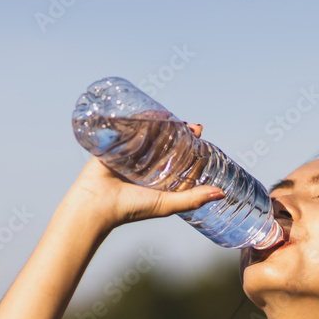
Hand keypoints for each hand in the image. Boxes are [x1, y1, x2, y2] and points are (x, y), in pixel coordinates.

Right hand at [64, 123, 223, 231]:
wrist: (96, 204)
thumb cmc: (131, 208)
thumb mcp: (166, 203)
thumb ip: (192, 199)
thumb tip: (222, 193)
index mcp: (156, 178)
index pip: (177, 156)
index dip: (189, 144)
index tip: (198, 133)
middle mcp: (144, 166)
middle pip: (163, 142)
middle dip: (176, 130)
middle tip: (188, 124)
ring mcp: (128, 155)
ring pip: (146, 134)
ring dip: (158, 123)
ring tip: (169, 115)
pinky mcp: (113, 146)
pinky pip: (125, 128)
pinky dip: (134, 119)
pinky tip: (144, 110)